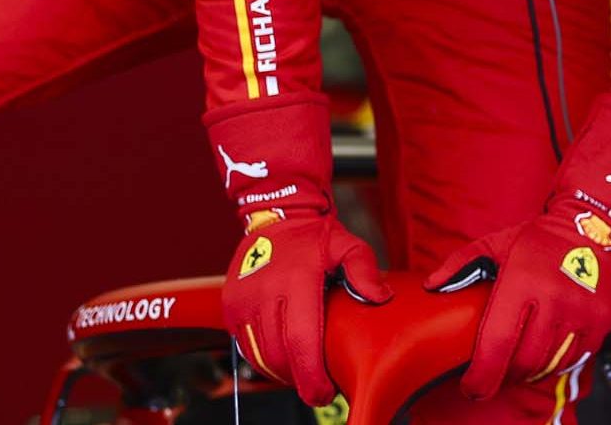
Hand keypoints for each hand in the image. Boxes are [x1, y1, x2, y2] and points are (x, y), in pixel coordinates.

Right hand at [224, 211, 391, 406]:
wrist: (275, 215)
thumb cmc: (315, 237)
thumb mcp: (348, 245)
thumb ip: (364, 271)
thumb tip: (380, 298)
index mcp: (296, 281)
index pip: (301, 342)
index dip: (312, 377)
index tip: (325, 394)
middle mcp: (264, 292)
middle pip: (279, 356)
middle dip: (299, 380)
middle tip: (319, 387)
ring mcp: (242, 300)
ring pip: (260, 356)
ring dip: (281, 372)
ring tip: (302, 373)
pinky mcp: (230, 306)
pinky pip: (245, 346)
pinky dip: (263, 359)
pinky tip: (282, 358)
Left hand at [424, 213, 610, 398]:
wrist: (591, 224)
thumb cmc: (536, 238)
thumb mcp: (494, 243)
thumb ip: (460, 264)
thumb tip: (432, 285)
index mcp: (520, 282)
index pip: (497, 341)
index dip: (482, 373)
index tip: (471, 387)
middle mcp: (552, 300)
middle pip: (524, 360)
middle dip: (506, 375)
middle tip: (495, 374)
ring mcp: (580, 312)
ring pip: (550, 364)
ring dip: (530, 372)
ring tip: (519, 366)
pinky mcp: (602, 321)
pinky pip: (575, 358)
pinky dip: (557, 363)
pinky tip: (546, 355)